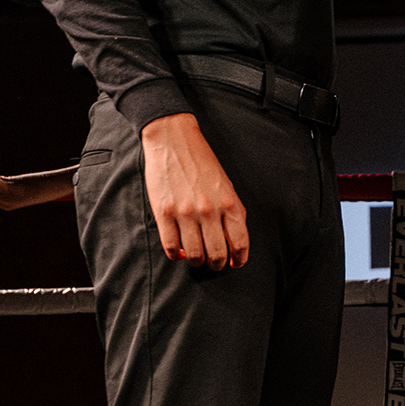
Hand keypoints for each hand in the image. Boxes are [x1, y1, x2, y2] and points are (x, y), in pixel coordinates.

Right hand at [139, 113, 248, 269]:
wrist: (173, 141)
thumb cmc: (202, 163)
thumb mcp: (226, 185)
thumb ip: (232, 212)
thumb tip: (234, 240)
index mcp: (229, 203)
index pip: (240, 243)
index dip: (239, 259)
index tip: (235, 263)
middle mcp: (209, 210)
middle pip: (217, 254)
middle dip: (218, 264)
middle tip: (214, 263)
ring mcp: (185, 213)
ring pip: (194, 255)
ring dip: (197, 261)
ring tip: (197, 258)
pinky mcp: (164, 213)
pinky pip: (171, 247)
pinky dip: (176, 255)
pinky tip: (180, 251)